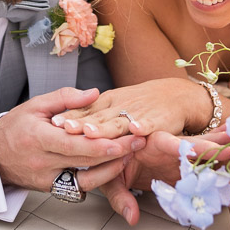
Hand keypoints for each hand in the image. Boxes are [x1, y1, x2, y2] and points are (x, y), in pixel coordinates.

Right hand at [0, 87, 144, 197]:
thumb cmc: (16, 126)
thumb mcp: (36, 104)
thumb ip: (66, 98)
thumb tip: (94, 93)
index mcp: (37, 138)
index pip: (72, 144)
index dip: (100, 145)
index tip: (123, 139)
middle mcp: (42, 162)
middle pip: (84, 162)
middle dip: (115, 154)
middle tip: (139, 142)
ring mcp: (47, 179)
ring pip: (85, 180)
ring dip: (111, 170)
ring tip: (130, 156)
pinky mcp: (51, 189)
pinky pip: (79, 188)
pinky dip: (97, 179)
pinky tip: (112, 167)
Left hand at [50, 79, 212, 138]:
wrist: (175, 96)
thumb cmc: (139, 106)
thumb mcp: (113, 107)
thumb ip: (92, 117)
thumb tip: (63, 129)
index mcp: (107, 104)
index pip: (84, 111)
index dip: (70, 116)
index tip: (54, 122)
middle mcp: (119, 107)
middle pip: (97, 118)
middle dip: (80, 124)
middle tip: (65, 128)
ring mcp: (138, 113)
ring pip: (119, 123)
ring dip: (104, 128)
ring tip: (91, 132)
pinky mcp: (158, 121)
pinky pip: (150, 124)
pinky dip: (144, 126)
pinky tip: (137, 130)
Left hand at [100, 130, 229, 225]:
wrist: (107, 158)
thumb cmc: (107, 165)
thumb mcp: (109, 181)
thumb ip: (120, 197)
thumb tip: (133, 217)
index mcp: (149, 142)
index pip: (172, 143)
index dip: (192, 147)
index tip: (211, 150)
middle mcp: (167, 145)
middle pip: (195, 144)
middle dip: (217, 146)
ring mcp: (176, 154)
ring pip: (203, 150)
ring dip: (223, 148)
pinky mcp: (181, 164)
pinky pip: (202, 161)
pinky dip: (219, 159)